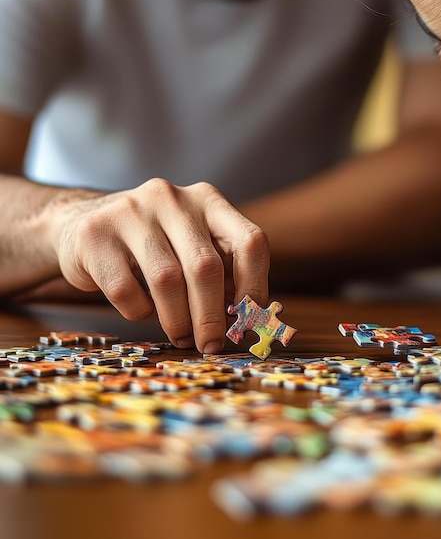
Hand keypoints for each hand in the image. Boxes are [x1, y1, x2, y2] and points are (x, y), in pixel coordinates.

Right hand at [47, 178, 269, 352]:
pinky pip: (126, 290)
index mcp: (208, 200)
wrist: (82, 225)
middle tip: (210, 344)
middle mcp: (173, 198)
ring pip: (167, 280)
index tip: (247, 319)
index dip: (255, 286)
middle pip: (206, 267)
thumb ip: (223, 272)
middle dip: (211, 316)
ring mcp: (131, 211)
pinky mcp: (95, 234)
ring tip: (181, 336)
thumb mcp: (194, 246)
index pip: (249, 242)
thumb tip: (245, 319)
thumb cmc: (155, 246)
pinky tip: (142, 309)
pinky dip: (139, 311)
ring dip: (178, 320)